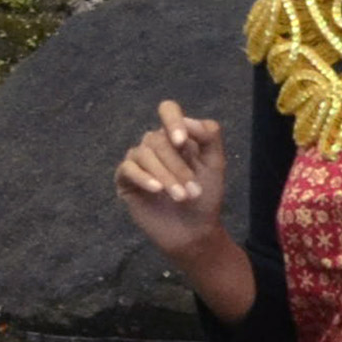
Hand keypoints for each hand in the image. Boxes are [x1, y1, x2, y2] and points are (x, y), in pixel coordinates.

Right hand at [114, 99, 231, 259]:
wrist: (194, 230)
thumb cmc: (205, 196)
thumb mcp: (215, 164)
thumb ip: (209, 137)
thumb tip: (188, 121)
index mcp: (177, 136)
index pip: (168, 111)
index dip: (172, 121)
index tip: (182, 141)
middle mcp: (155, 144)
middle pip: (159, 139)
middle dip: (178, 166)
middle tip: (193, 191)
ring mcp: (139, 162)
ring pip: (144, 154)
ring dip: (166, 176)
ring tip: (181, 197)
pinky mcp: (126, 180)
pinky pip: (127, 168)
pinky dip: (143, 178)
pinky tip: (156, 190)